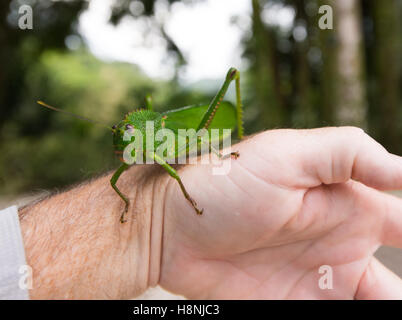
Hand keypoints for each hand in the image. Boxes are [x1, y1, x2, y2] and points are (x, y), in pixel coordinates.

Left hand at [156, 127, 401, 298]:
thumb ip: (349, 154)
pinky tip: (349, 309)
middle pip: (394, 280)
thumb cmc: (224, 182)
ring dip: (381, 305)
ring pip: (370, 301)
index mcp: (348, 206)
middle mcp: (340, 246)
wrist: (169, 227)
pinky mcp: (291, 303)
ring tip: (375, 302)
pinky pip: (332, 316)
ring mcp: (316, 280)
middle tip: (389, 295)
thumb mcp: (286, 154)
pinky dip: (349, 316)